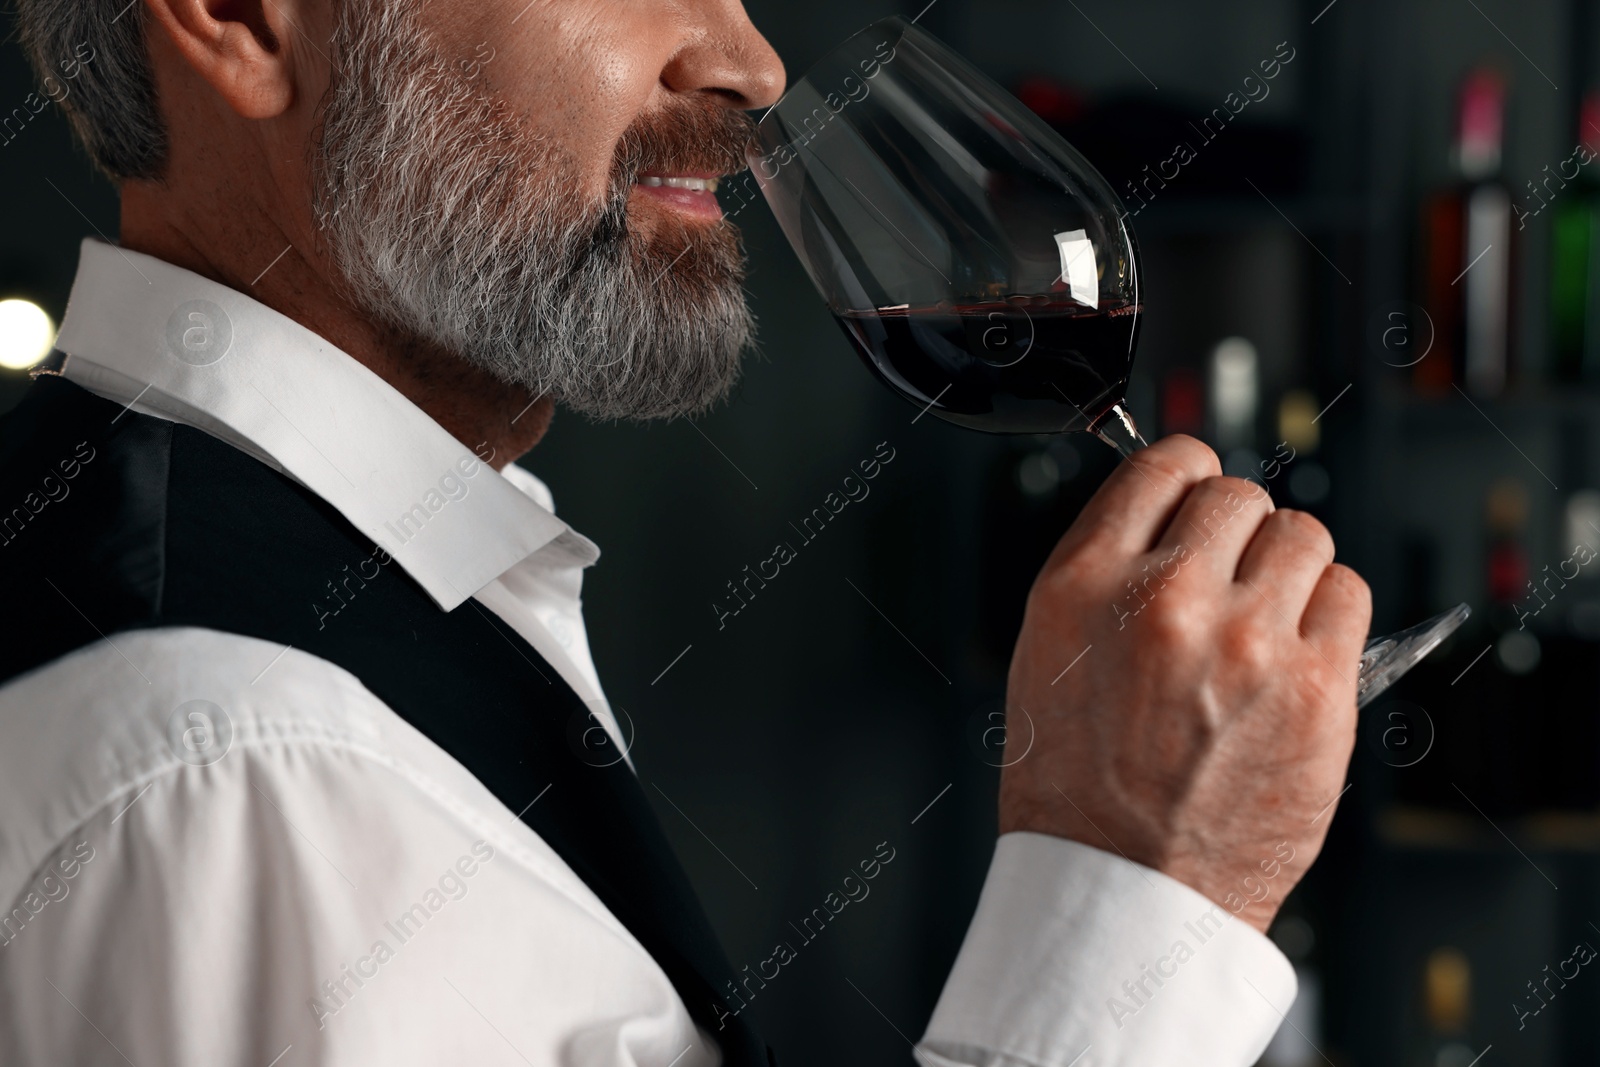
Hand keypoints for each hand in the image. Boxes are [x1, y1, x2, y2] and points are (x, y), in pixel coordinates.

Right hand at [998, 435, 1370, 932]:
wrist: (1125, 891)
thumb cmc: (1076, 789)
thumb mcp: (1046, 656)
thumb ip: (1106, 576)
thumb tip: (1170, 519)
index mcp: (1083, 586)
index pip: (1163, 465)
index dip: (1188, 477)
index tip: (1198, 497)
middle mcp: (1164, 601)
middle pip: (1239, 496)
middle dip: (1235, 532)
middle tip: (1227, 581)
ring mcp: (1247, 643)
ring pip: (1303, 535)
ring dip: (1286, 569)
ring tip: (1262, 623)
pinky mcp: (1317, 689)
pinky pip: (1348, 592)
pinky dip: (1327, 613)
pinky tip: (1294, 654)